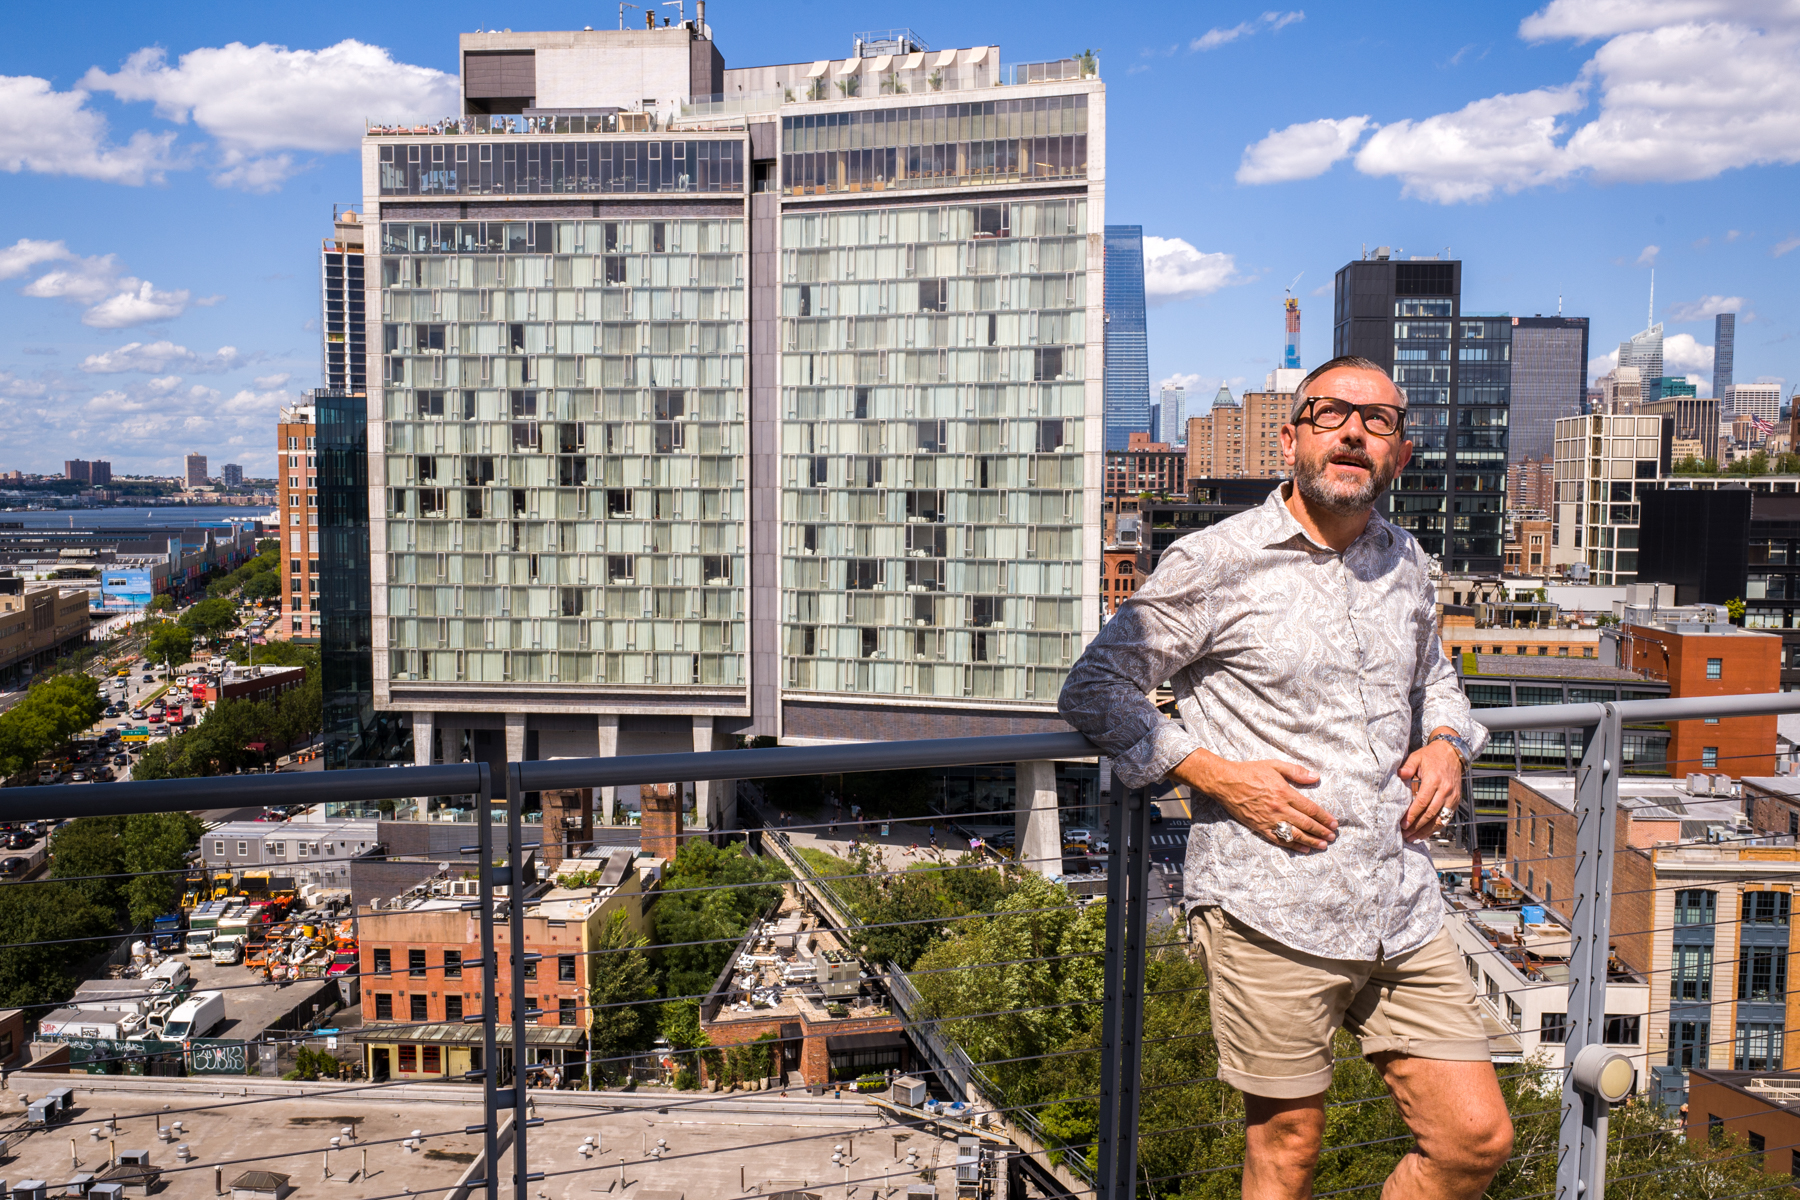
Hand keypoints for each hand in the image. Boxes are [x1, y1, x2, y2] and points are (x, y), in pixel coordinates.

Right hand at [1170, 748, 1337, 852]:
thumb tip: (1316, 777)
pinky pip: (1279, 839)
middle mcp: (1279, 808)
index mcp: (1284, 793)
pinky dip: (1293, 845)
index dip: (1324, 817)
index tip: (1334, 824)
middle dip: (1321, 831)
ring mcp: (1269, 820)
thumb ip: (1296, 772)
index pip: (1310, 809)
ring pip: (1295, 834)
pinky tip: (1303, 849)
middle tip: (1332, 837)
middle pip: (1306, 824)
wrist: (1225, 782)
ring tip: (1323, 845)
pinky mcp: (1259, 827)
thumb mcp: (1274, 765)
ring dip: (1311, 841)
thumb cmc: (1249, 771)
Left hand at [1399, 733, 1463, 840]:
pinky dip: (1436, 827)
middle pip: (1430, 814)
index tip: (1403, 824)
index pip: (1422, 802)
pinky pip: (1446, 818)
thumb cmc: (1431, 756)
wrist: (1451, 753)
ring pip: (1440, 819)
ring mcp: (1452, 797)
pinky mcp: (1456, 801)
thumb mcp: (1417, 757)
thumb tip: (1399, 775)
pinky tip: (1426, 833)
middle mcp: (1445, 790)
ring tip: (1413, 838)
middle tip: (1405, 835)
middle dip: (1417, 826)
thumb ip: (1407, 766)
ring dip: (1426, 830)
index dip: (1413, 815)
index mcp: (1434, 780)